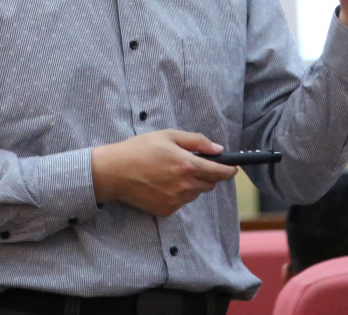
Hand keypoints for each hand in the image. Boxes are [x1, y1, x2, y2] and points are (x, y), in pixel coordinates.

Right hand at [91, 129, 237, 215]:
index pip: (220, 172)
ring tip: (172, 172)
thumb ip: (197, 141)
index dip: (229, 170)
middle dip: (208, 175)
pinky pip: (181, 202)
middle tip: (193, 164)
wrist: (115, 172)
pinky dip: (178, 193)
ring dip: (192, 184)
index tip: (233, 168)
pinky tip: (163, 183)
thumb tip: (218, 149)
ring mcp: (176, 200)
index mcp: (188, 165)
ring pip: (195, 193)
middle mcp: (185, 186)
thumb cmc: (140, 149)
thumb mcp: (168, 136)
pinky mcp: (167, 210)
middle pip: (210, 184)